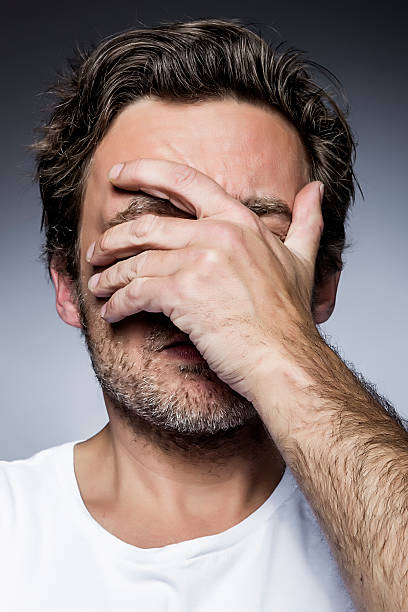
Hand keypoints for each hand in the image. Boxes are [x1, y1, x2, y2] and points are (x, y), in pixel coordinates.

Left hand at [87, 158, 323, 399]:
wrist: (285, 359)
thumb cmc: (289, 317)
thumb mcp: (303, 260)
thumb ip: (307, 221)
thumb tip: (316, 190)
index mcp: (239, 221)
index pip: (184, 180)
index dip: (144, 171)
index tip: (118, 175)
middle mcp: (217, 234)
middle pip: (147, 225)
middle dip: (113, 239)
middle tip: (98, 250)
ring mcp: (199, 263)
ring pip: (136, 261)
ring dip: (110, 276)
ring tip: (99, 285)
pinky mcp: (183, 295)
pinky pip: (136, 293)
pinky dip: (117, 303)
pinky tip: (111, 313)